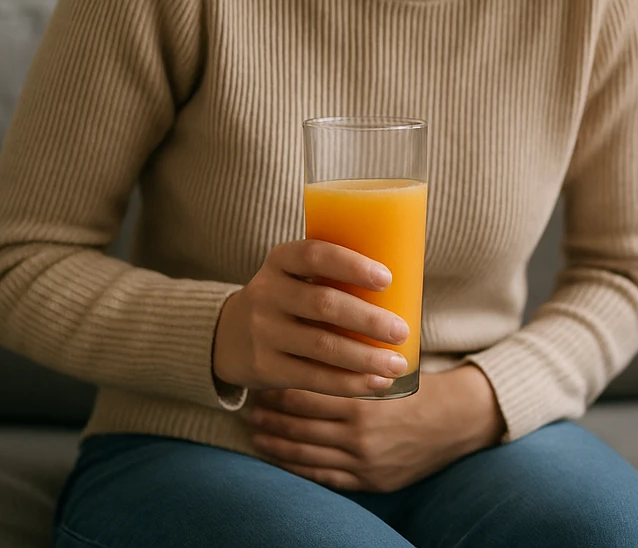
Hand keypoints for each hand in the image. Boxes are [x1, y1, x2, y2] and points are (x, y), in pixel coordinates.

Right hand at [212, 239, 411, 397]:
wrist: (229, 335)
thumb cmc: (289, 298)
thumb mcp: (296, 276)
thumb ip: (333, 275)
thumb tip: (408, 284)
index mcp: (281, 260)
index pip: (315, 254)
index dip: (351, 265)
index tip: (387, 279)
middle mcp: (267, 293)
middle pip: (323, 304)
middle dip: (368, 320)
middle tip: (401, 331)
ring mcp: (263, 331)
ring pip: (321, 346)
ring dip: (364, 358)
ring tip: (397, 364)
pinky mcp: (264, 367)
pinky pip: (311, 377)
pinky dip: (347, 383)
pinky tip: (375, 383)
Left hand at [244, 364, 505, 491]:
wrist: (459, 422)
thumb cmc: (427, 387)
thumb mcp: (395, 366)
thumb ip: (362, 358)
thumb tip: (329, 326)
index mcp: (365, 403)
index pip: (308, 395)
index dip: (281, 387)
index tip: (264, 377)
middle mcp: (360, 436)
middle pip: (300, 425)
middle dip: (272, 413)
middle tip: (251, 403)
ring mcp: (362, 462)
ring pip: (305, 452)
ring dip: (276, 440)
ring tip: (256, 429)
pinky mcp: (368, 480)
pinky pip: (322, 475)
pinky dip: (296, 466)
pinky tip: (279, 456)